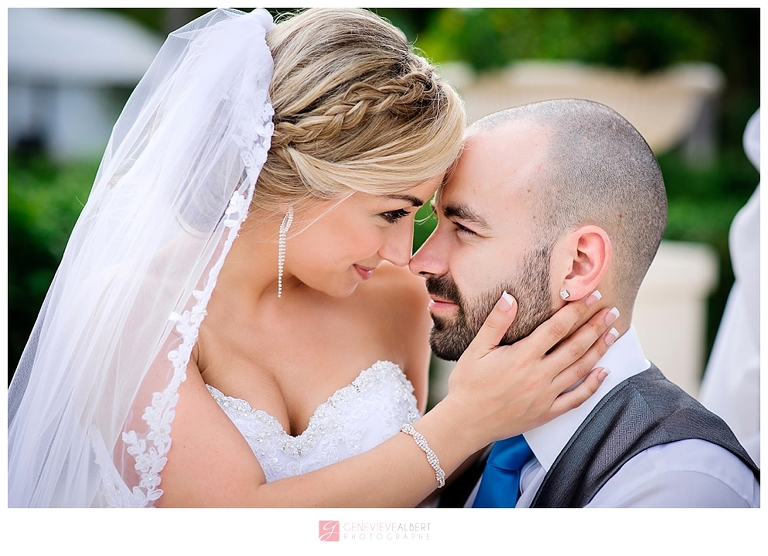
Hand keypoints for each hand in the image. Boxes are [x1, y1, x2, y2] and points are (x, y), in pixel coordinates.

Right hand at [444, 290, 616, 447]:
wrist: (465, 422)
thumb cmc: (467, 384)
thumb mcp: (476, 349)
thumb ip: (495, 323)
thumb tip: (509, 297)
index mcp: (522, 356)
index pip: (557, 328)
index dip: (577, 311)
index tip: (592, 296)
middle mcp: (539, 375)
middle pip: (575, 346)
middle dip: (596, 327)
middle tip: (613, 312)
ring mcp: (545, 395)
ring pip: (580, 369)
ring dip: (599, 350)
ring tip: (613, 333)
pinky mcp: (546, 412)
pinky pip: (576, 398)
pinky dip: (593, 385)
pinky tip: (604, 373)